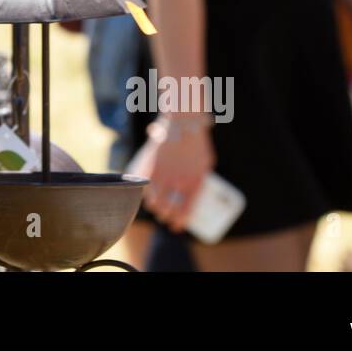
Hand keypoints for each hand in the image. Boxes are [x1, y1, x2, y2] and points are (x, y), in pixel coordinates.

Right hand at [135, 116, 213, 233]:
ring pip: (155, 201)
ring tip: (157, 209)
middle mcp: (179, 181)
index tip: (177, 227)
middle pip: (169, 209)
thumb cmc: (198, 142)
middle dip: (166, 217)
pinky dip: (146, 195)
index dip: (180, 221)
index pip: (186, 210)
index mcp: (196, 182)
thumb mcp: (206, 163)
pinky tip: (147, 197)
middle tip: (166, 218)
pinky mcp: (152, 166)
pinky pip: (146, 187)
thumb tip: (191, 192)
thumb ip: (200, 179)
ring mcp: (165, 174)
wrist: (184, 123)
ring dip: (155, 208)